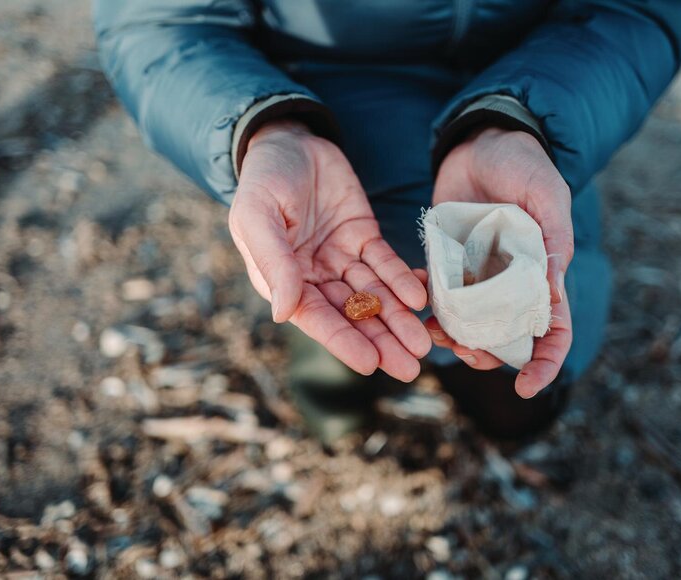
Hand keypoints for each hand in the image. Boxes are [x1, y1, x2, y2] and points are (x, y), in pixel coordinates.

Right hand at [228, 120, 430, 381]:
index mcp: (283, 279)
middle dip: (381, 340)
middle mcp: (314, 276)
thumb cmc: (263, 179)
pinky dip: (402, 280)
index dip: (343, 341)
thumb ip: (274, 263)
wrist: (288, 139)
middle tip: (410, 367)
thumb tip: (284, 313)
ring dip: (398, 319)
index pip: (316, 318)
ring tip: (423, 342)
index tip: (370, 364)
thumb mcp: (257, 216)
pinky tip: (419, 297)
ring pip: (373, 294)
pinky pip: (385, 263)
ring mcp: (341, 257)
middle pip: (352, 314)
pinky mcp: (363, 236)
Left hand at [428, 127, 573, 397]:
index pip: (552, 331)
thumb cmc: (526, 166)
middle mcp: (509, 284)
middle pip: (503, 338)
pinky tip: (415, 302)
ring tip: (434, 333)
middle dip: (485, 355)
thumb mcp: (547, 197)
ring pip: (467, 324)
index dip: (544, 363)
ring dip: (452, 337)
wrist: (482, 142)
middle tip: (463, 352)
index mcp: (543, 276)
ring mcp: (477, 276)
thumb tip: (553, 291)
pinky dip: (427, 305)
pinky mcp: (447, 262)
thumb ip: (552, 239)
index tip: (525, 387)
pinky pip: (437, 294)